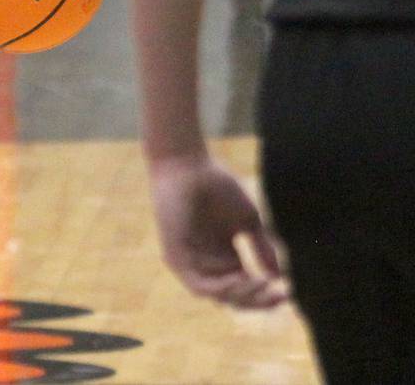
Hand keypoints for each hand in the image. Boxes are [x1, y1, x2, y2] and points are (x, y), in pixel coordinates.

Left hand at [150, 155, 286, 308]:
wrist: (188, 166)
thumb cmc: (217, 186)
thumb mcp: (248, 222)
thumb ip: (263, 248)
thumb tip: (280, 278)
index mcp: (225, 258)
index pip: (247, 289)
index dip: (267, 295)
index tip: (289, 292)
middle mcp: (208, 264)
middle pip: (235, 298)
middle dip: (259, 300)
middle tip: (280, 294)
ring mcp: (191, 262)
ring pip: (219, 296)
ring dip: (243, 295)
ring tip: (263, 284)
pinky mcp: (176, 257)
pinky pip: (199, 285)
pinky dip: (221, 288)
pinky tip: (240, 279)